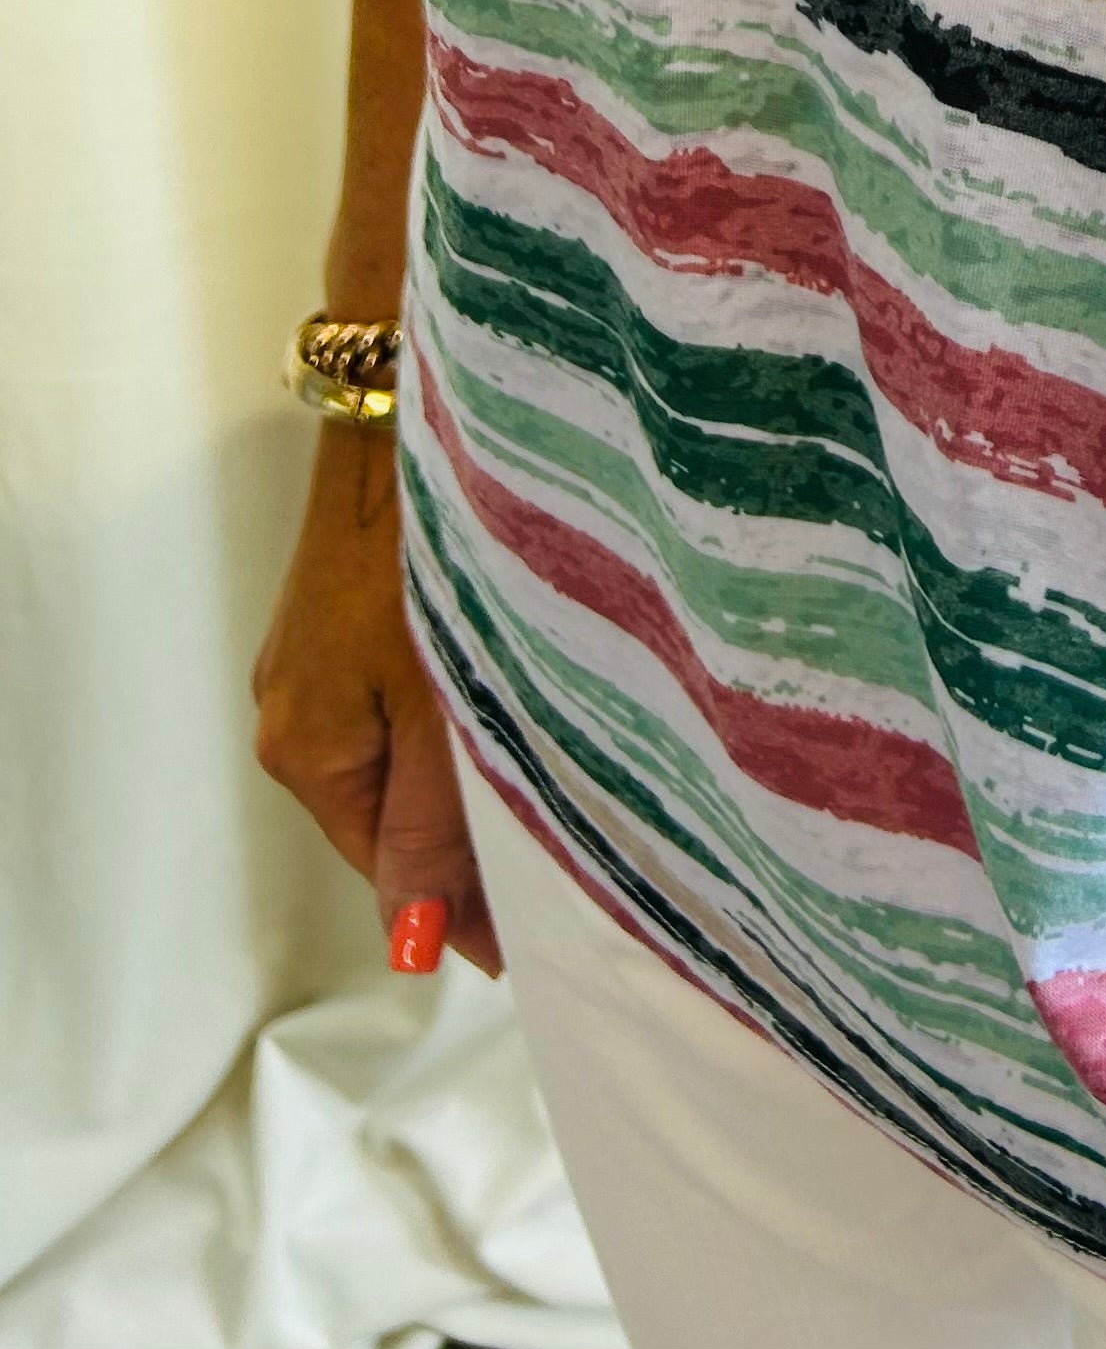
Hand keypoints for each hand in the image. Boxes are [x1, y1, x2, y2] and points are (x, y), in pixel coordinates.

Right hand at [251, 420, 500, 977]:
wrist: (402, 406)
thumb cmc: (425, 550)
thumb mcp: (443, 703)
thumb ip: (432, 825)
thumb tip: (418, 942)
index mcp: (305, 752)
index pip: (390, 874)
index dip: (467, 909)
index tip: (544, 933)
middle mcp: (292, 712)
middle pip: (390, 817)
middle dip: (469, 841)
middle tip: (571, 853)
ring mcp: (312, 659)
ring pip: (399, 754)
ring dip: (465, 771)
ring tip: (554, 769)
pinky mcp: (340, 611)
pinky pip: (399, 695)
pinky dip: (450, 709)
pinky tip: (511, 689)